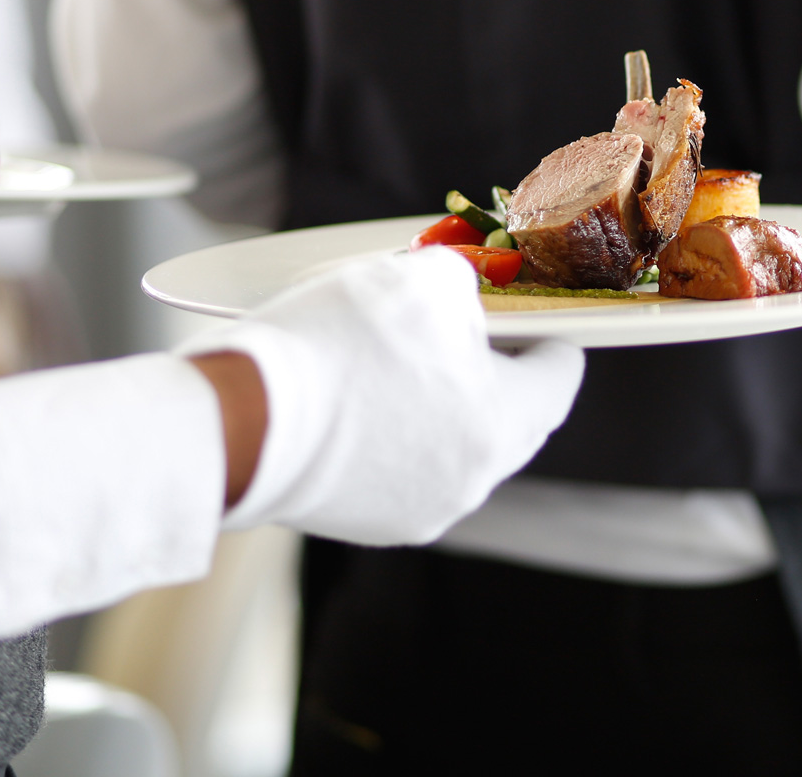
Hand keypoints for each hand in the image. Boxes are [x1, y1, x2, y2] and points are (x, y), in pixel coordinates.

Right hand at [176, 248, 583, 545]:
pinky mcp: (367, 525)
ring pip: (454, 445)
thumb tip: (471, 294)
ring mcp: (421, 511)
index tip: (526, 309)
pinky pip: (403, 471)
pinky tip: (356, 400)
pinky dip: (393, 437)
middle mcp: (473, 481)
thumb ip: (470, 281)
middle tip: (457, 329)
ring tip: (394, 361)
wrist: (241, 423)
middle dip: (492, 370)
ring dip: (438, 405)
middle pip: (512, 416)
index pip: (560, 373)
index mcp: (505, 424)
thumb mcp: (424, 277)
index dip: (547, 329)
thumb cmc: (340, 345)